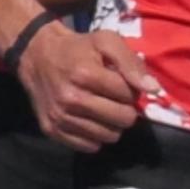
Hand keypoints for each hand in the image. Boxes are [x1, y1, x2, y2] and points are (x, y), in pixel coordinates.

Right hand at [20, 20, 160, 152]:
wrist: (36, 55)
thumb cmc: (77, 48)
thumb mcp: (107, 41)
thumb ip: (132, 63)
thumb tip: (153, 89)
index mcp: (85, 75)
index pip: (128, 95)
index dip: (130, 89)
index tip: (121, 83)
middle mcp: (71, 99)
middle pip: (122, 119)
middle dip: (125, 109)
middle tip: (115, 98)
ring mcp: (60, 118)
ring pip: (108, 136)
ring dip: (112, 124)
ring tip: (103, 108)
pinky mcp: (52, 131)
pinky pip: (89, 146)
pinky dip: (95, 135)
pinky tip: (91, 119)